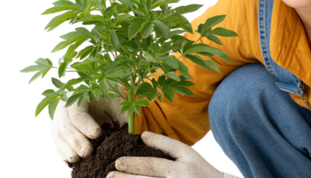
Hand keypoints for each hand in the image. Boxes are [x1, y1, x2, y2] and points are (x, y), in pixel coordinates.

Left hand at [106, 131, 224, 177]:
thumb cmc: (200, 172)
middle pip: (153, 168)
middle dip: (132, 166)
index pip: (169, 147)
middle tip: (115, 165)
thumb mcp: (190, 156)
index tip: (139, 137)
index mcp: (189, 158)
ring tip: (111, 177)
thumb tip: (144, 136)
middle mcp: (182, 173)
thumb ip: (169, 147)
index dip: (155, 141)